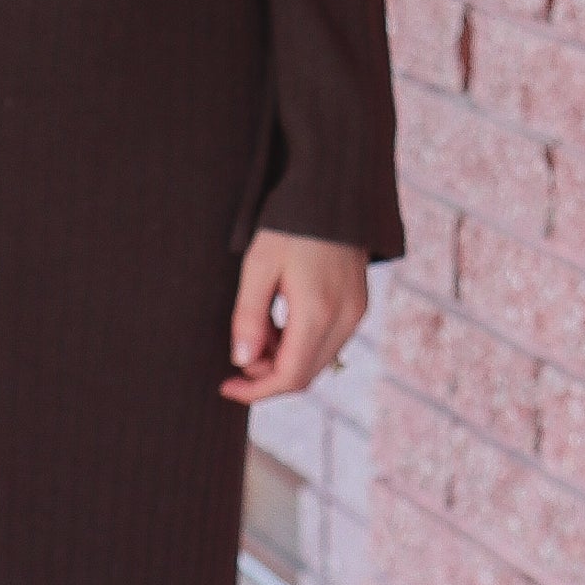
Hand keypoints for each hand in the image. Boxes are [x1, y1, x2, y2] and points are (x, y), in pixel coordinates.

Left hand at [223, 232, 367, 404]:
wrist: (333, 194)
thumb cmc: (290, 226)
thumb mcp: (258, 265)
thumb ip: (248, 316)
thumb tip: (242, 361)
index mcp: (318, 312)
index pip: (290, 376)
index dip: (256, 390)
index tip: (226, 387)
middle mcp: (345, 319)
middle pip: (305, 374)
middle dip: (267, 376)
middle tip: (238, 355)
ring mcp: (356, 314)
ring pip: (317, 361)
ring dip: (283, 360)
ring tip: (256, 331)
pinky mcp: (358, 306)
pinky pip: (328, 342)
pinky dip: (300, 345)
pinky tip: (279, 323)